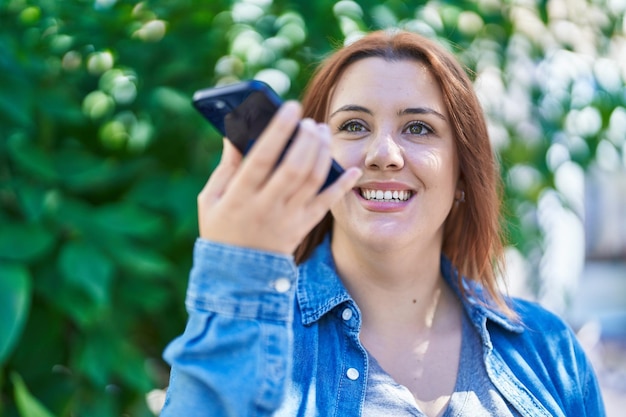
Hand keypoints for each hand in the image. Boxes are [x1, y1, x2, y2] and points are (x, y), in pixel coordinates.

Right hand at [197, 101, 361, 254]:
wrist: (237, 275)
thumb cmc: (220, 229)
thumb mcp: (211, 198)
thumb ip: (227, 167)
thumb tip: (235, 133)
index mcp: (240, 196)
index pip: (262, 158)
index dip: (278, 131)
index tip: (290, 108)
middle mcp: (266, 206)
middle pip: (294, 168)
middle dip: (306, 140)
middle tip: (310, 122)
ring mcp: (287, 218)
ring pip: (312, 181)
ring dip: (322, 153)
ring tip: (322, 133)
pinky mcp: (302, 227)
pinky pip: (327, 204)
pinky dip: (342, 185)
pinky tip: (352, 169)